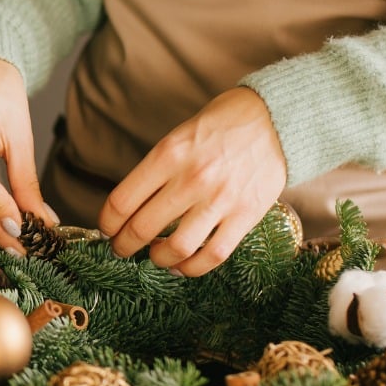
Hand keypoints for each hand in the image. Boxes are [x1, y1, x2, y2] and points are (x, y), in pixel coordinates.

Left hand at [98, 86, 287, 275]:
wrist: (278, 118)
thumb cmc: (222, 125)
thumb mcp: (180, 135)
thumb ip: (157, 170)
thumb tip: (130, 207)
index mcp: (170, 154)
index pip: (122, 201)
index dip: (107, 223)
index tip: (107, 229)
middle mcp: (193, 178)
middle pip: (143, 229)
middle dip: (124, 246)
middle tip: (122, 248)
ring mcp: (221, 199)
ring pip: (176, 248)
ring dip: (157, 260)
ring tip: (154, 256)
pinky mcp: (246, 215)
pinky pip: (212, 255)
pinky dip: (191, 268)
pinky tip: (182, 265)